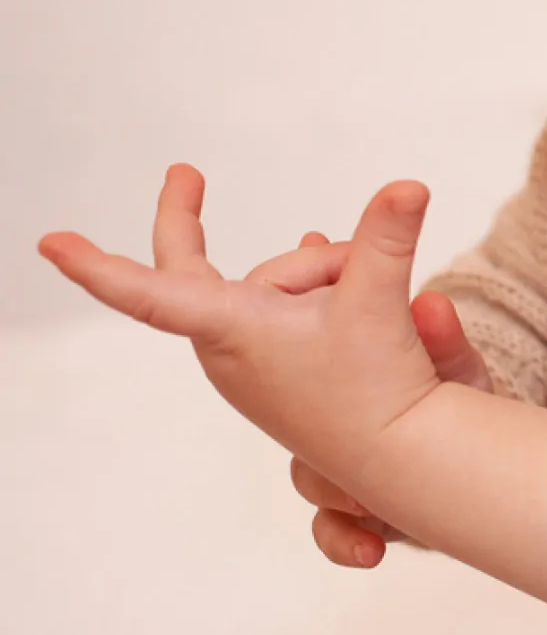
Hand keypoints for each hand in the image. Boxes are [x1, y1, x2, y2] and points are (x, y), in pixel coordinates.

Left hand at [39, 166, 444, 481]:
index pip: (149, 292)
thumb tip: (408, 187)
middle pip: (251, 270)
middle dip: (294, 255)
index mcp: (234, 330)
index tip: (49, 245)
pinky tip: (327, 263)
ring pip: (281, 288)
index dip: (98, 268)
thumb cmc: (376, 391)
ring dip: (327, 281)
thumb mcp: (380, 303)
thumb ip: (385, 239)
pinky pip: (281, 310)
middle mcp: (229, 347)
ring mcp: (250, 362)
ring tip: (376, 307)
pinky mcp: (275, 371)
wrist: (399, 455)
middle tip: (191, 179)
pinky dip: (310, 290)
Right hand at [291, 282, 494, 568]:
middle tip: (351, 443)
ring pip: (311, 478)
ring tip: (369, 501)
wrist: (488, 453)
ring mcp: (342, 469)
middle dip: (319, 435)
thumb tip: (431, 305)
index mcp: (349, 373)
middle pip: (299, 423)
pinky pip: (330, 532)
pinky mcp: (358, 512)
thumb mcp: (455, 367)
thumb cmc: (457, 396)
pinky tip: (371, 551)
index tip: (324, 355)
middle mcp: (333, 421)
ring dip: (339, 491)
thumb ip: (444, 341)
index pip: (302, 354)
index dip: (304, 349)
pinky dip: (343, 542)